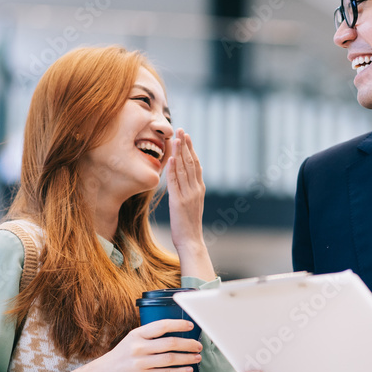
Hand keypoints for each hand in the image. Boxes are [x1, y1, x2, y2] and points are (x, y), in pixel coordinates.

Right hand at [65, 318, 201, 371]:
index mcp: (136, 334)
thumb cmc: (118, 358)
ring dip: (188, 358)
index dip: (179, 324)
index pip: (162, 325)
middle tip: (199, 345)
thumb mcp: (130, 341)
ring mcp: (140, 362)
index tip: (191, 326)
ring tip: (197, 357)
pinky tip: (188, 370)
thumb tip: (173, 335)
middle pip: (171, 342)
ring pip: (171, 358)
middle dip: (189, 344)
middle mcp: (138, 347)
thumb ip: (148, 338)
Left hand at [165, 128, 214, 279]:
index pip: (196, 165)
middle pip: (191, 163)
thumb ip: (187, 191)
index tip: (186, 137)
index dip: (191, 150)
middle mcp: (196, 190)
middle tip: (182, 130)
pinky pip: (176, 182)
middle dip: (186, 146)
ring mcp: (189, 195)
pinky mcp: (179, 202)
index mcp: (199, 190)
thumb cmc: (188, 225)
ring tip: (177, 139)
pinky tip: (171, 159)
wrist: (191, 241)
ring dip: (180, 153)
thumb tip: (180, 180)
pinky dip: (174, 170)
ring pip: (184, 169)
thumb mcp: (189, 205)